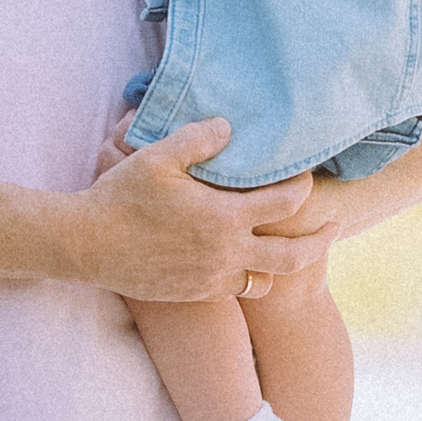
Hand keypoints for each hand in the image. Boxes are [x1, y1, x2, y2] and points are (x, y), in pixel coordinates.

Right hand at [72, 117, 338, 302]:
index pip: (286, 201)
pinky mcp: (195, 292)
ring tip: (287, 249)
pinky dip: (246, 277)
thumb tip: (230, 127)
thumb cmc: (120, 196)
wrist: (87, 245)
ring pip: (265, 280)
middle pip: (294, 255)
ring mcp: (212, 277)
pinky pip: (235, 290)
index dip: (303, 185)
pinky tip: (242, 261)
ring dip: (279, 264)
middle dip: (321, 241)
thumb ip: (199, 139)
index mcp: (224, 217)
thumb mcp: (158, 155)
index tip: (304, 175)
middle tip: (335, 228)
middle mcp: (226, 252)